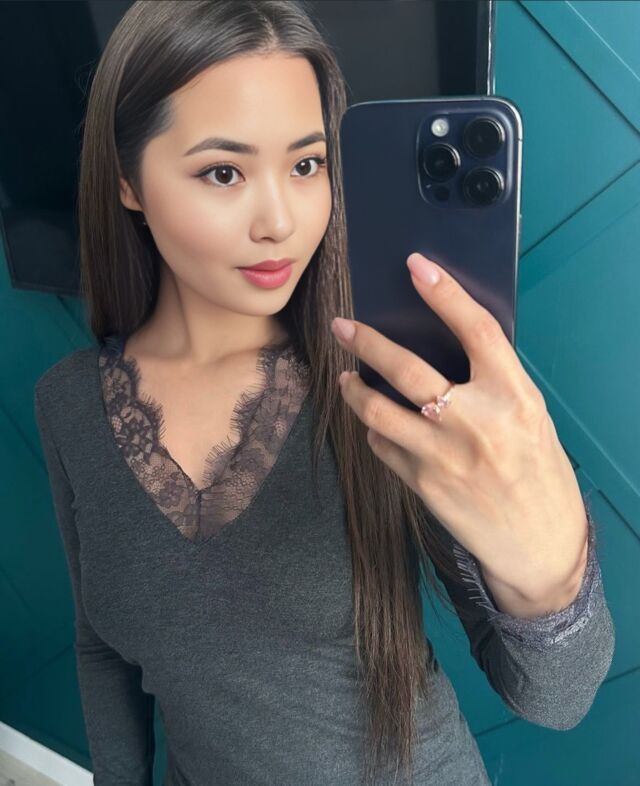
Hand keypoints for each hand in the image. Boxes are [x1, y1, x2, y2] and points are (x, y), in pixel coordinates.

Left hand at [331, 252, 588, 612]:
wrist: (541, 544)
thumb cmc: (539, 472)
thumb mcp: (530, 417)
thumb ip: (492, 385)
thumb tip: (443, 350)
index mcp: (514, 396)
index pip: (476, 330)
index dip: (445, 293)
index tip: (417, 266)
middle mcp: (476, 421)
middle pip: (407, 368)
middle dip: (367, 342)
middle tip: (343, 327)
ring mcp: (444, 456)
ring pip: (378, 410)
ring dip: (354, 390)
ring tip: (345, 378)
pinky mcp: (423, 485)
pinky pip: (384, 446)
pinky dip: (375, 431)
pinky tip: (377, 426)